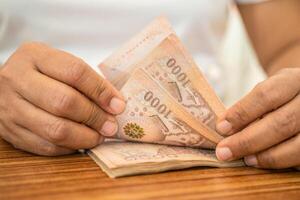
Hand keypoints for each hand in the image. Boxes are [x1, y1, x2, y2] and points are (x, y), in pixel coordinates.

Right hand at [0, 42, 125, 155]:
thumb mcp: (60, 64)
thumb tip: (115, 104)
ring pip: (55, 129)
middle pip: (65, 102)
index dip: (101, 91)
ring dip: (85, 137)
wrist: (5, 84)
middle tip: (111, 125)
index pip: (75, 72)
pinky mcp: (10, 131)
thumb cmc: (42, 74)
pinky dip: (70, 147)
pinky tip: (81, 141)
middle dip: (95, 117)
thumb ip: (85, 79)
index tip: (118, 105)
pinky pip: (46, 146)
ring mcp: (10, 107)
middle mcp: (17, 79)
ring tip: (99, 135)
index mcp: (34, 55)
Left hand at [215, 68, 299, 168]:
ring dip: (266, 156)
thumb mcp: (269, 90)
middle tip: (224, 152)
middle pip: (281, 123)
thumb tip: (225, 130)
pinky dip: (282, 162)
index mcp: (294, 80)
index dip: (241, 113)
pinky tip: (264, 162)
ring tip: (246, 160)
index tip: (221, 128)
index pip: (266, 95)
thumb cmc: (281, 96)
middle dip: (247, 141)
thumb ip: (251, 106)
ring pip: (297, 145)